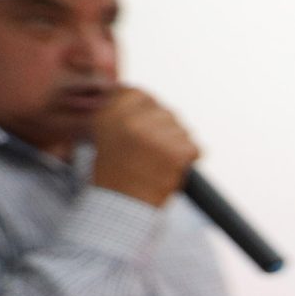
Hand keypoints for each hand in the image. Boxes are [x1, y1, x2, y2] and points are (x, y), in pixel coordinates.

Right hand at [88, 88, 200, 207]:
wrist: (122, 204)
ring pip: (180, 129)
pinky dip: (186, 158)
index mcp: (111, 113)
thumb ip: (117, 110)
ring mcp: (158, 135)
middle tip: (148, 152)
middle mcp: (134, 120)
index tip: (139, 127)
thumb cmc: (112, 172)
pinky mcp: (179, 151)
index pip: (139, 94)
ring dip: (174, 143)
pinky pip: (193, 147)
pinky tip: (168, 169)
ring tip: (156, 162)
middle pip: (163, 111)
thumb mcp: (102, 133)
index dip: (143, 111)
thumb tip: (134, 90)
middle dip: (161, 129)